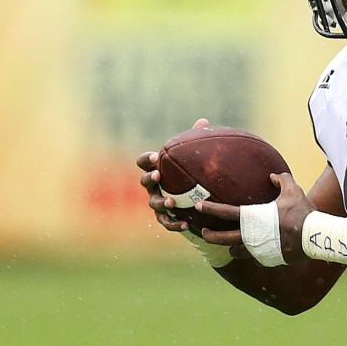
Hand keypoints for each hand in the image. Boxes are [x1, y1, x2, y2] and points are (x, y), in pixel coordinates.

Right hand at [135, 118, 209, 232]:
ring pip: (153, 203)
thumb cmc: (191, 174)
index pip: (144, 162)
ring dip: (161, 202)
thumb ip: (195, 141)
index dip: (147, 160)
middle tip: (158, 176)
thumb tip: (203, 121)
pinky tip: (186, 224)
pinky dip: (174, 224)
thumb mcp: (193, 159)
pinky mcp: (166, 218)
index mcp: (158, 169)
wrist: (195, 201)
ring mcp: (157, 202)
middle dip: (149, 178)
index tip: (155, 157)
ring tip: (172, 203)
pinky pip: (166, 222)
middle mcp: (154, 186)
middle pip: (144, 181)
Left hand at [197, 172, 317, 264]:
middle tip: (203, 233)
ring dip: (232, 248)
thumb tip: (273, 176)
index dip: (209, 208)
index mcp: (253, 218)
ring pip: (237, 252)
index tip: (198, 206)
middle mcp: (251, 236)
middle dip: (210, 236)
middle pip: (223, 238)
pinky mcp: (268, 259)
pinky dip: (254, 255)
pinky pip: (256, 259)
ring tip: (229, 247)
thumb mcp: (293, 190)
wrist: (314, 236)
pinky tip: (255, 253)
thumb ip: (281, 179)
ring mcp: (258, 250)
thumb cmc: (302, 212)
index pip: (225, 212)